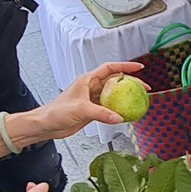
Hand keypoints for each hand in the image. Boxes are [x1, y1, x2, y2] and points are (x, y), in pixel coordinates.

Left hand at [21, 60, 143, 139]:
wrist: (46, 125)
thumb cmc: (56, 112)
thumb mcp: (80, 109)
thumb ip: (101, 113)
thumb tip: (118, 117)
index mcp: (87, 80)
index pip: (110, 68)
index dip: (125, 66)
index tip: (139, 68)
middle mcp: (91, 88)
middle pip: (115, 81)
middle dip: (130, 83)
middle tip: (144, 88)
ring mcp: (92, 99)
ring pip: (114, 95)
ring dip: (126, 98)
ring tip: (139, 100)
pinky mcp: (92, 111)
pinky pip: (109, 109)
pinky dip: (118, 111)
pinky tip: (126, 115)